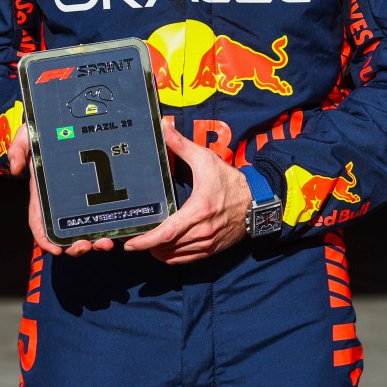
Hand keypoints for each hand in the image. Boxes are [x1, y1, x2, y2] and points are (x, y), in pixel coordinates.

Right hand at [7, 122, 114, 257]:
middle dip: (75, 246)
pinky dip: (111, 225)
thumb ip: (18, 148)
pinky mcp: (101, 190)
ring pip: (87, 228)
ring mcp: (81, 198)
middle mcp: (61, 202)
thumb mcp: (28, 135)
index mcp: (42, 194)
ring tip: (106, 243)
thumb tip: (15, 169)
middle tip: (87, 246)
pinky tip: (122, 229)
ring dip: (95, 241)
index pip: (39, 222)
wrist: (65, 120)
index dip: (45, 239)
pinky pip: (105, 213)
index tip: (56, 250)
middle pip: (65, 233)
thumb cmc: (44, 130)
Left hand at [124, 122, 249, 263]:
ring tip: (146, 244)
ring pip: (175, 256)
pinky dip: (172, 258)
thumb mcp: (206, 159)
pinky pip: (186, 260)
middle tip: (133, 240)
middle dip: (147, 246)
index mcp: (198, 211)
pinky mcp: (212, 250)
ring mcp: (207, 244)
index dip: (146, 241)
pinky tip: (162, 251)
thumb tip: (164, 126)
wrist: (256, 202)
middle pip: (167, 247)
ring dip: (158, 252)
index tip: (130, 244)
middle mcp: (202, 231)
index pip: (166, 233)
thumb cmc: (230, 180)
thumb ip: (181, 145)